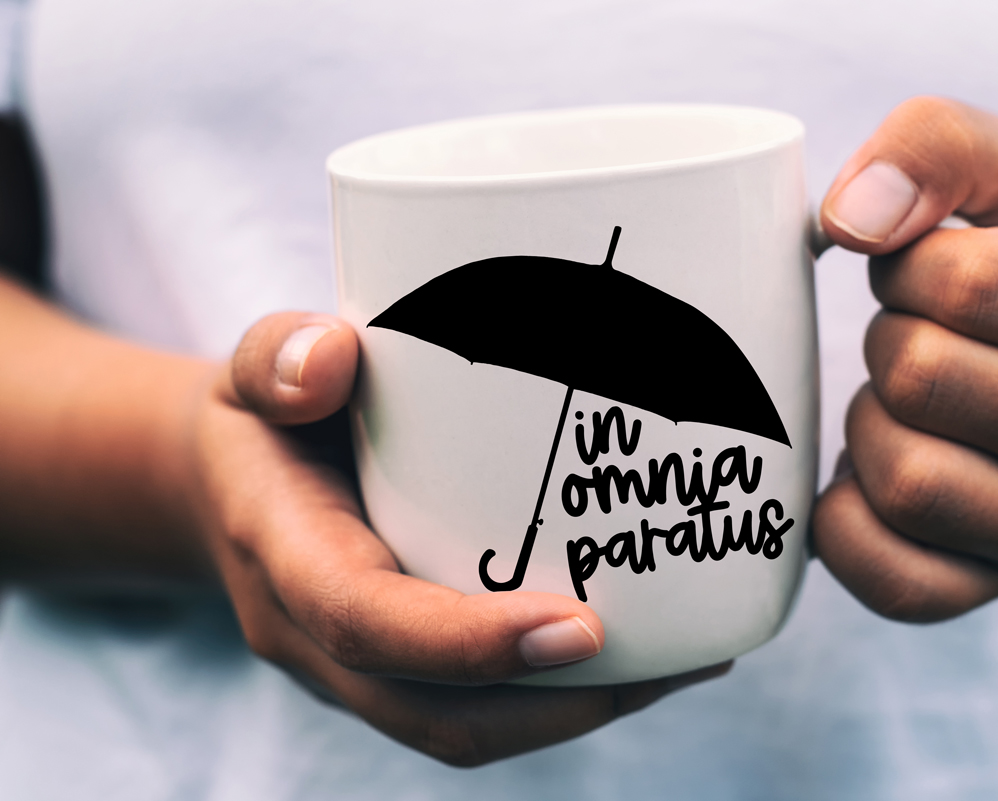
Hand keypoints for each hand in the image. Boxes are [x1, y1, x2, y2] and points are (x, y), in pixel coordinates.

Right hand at [188, 312, 726, 765]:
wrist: (226, 490)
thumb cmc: (260, 422)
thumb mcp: (254, 369)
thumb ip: (280, 357)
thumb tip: (332, 357)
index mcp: (284, 556)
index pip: (367, 624)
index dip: (470, 642)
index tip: (584, 628)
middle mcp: (315, 636)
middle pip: (437, 711)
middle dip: (560, 703)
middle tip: (675, 659)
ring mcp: (353, 670)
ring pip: (465, 728)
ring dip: (576, 711)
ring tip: (682, 662)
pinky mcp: (395, 672)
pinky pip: (475, 710)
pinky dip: (559, 695)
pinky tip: (639, 651)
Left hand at [811, 97, 997, 621]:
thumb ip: (937, 149)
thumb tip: (847, 217)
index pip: (966, 282)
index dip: (907, 266)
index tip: (926, 276)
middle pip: (923, 379)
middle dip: (888, 343)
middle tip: (916, 341)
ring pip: (906, 481)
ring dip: (868, 429)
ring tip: (906, 409)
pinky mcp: (992, 588)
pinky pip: (886, 577)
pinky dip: (846, 521)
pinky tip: (871, 475)